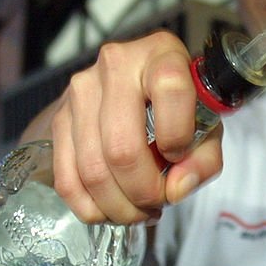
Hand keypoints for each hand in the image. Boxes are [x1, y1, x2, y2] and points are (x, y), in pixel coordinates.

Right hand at [43, 31, 223, 224]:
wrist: (136, 90)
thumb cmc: (178, 107)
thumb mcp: (206, 126)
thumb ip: (204, 159)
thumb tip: (177, 188)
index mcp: (161, 55)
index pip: (170, 89)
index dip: (178, 135)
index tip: (179, 155)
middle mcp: (116, 65)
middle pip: (122, 147)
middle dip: (144, 190)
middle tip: (158, 202)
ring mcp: (80, 91)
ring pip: (93, 169)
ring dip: (119, 206)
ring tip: (138, 210)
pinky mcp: (59, 118)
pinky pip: (66, 177)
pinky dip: (91, 207)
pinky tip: (111, 210)